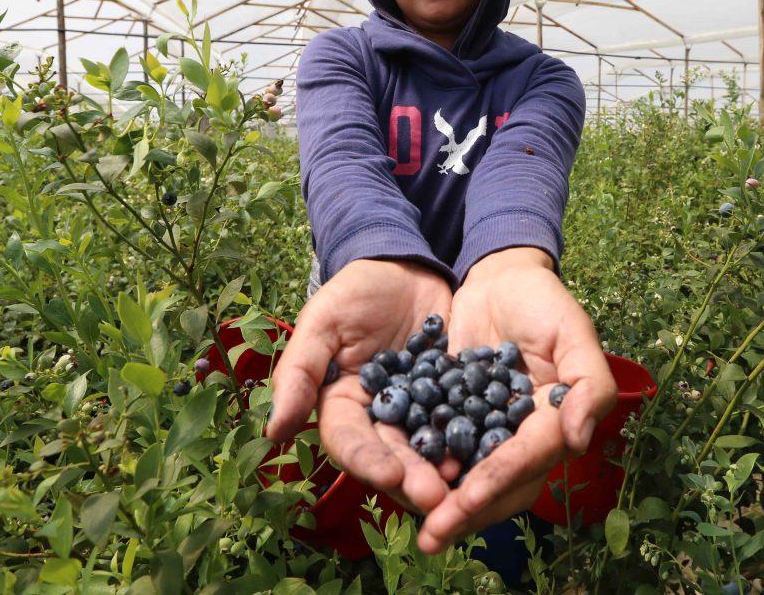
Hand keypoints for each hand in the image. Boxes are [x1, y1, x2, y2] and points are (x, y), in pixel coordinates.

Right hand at [265, 259, 456, 511]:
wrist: (406, 266)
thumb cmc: (356, 291)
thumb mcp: (323, 321)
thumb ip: (298, 372)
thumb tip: (274, 432)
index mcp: (341, 405)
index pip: (349, 442)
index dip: (367, 461)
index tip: (389, 476)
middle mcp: (379, 416)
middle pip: (392, 455)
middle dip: (412, 477)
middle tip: (437, 496)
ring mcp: (419, 410)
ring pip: (429, 447)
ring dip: (443, 468)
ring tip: (463, 483)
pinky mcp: (453, 397)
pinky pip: (463, 421)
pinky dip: (475, 438)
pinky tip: (490, 451)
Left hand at [416, 248, 616, 552]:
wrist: (498, 277)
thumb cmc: (544, 302)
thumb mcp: (574, 332)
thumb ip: (589, 383)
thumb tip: (579, 440)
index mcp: (552, 423)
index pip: (528, 460)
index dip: (498, 480)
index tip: (467, 499)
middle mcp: (518, 436)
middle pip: (497, 485)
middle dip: (465, 511)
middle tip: (433, 534)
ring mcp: (483, 430)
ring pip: (465, 477)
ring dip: (440, 501)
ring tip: (413, 521)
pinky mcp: (449, 416)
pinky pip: (434, 448)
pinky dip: (417, 466)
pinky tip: (392, 480)